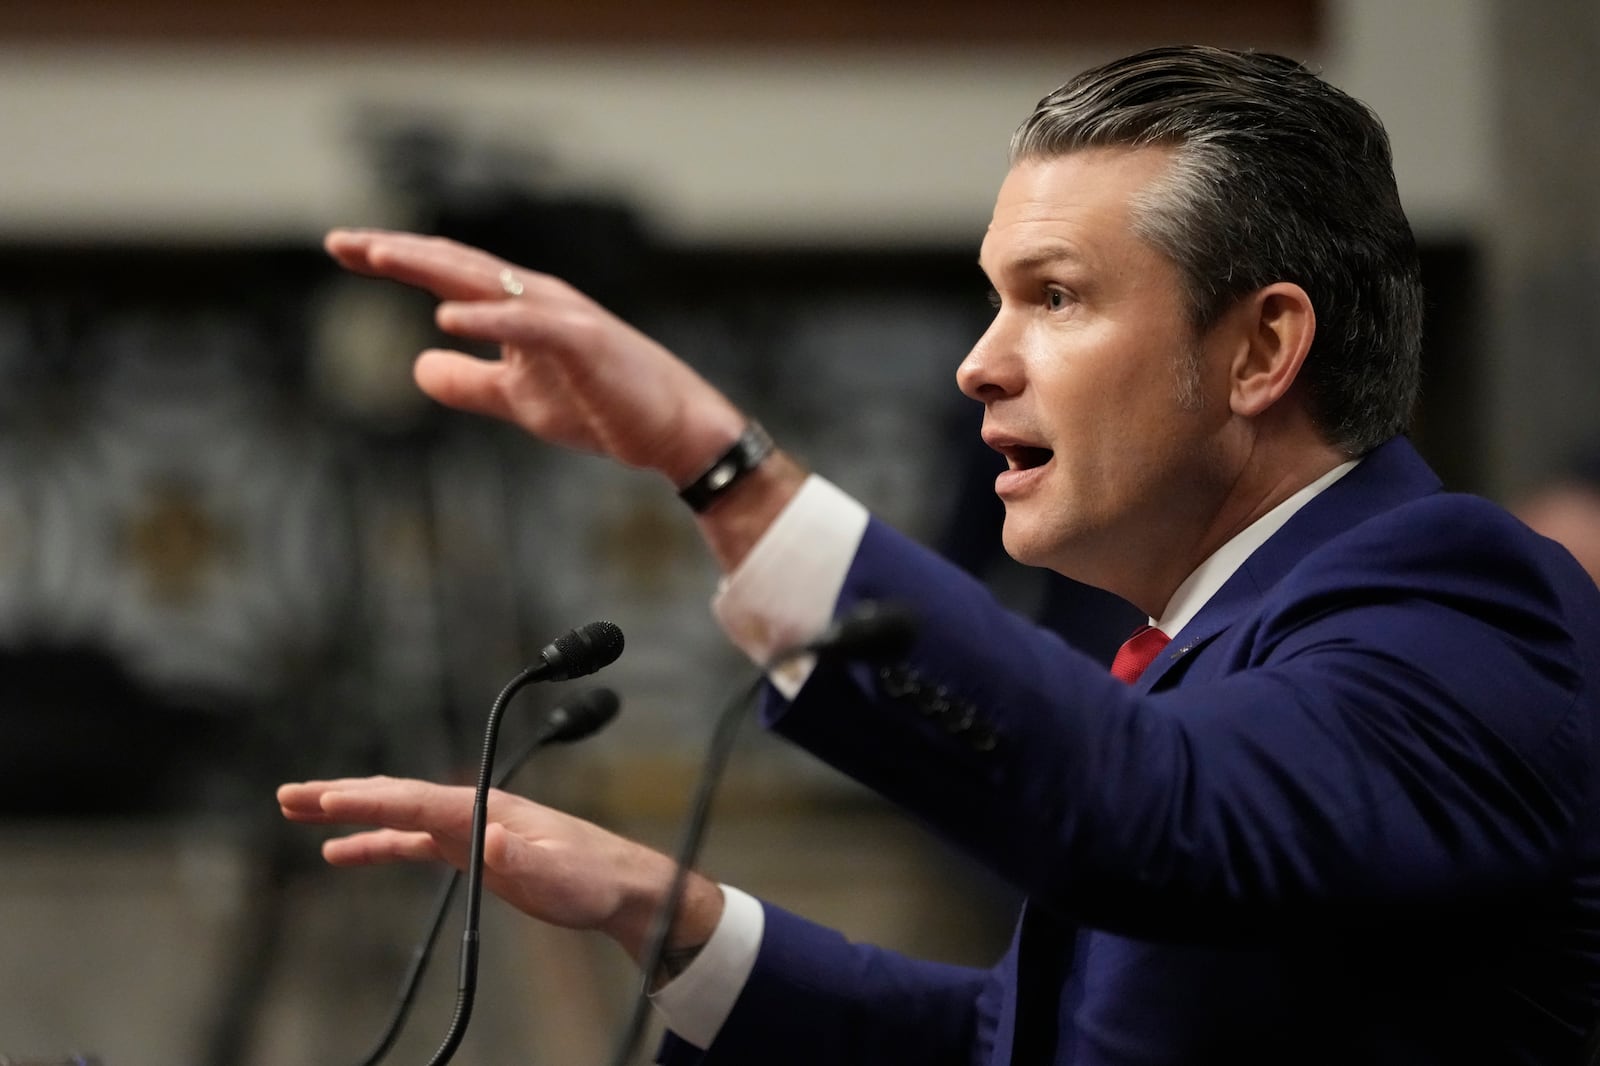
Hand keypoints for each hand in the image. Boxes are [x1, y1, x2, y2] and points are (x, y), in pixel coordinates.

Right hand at [277, 775, 723, 962]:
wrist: (621, 887)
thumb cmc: (594, 878)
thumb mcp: (560, 872)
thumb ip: (522, 856)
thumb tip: (488, 839)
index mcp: (488, 809)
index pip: (415, 801)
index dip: (367, 800)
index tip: (322, 799)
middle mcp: (474, 811)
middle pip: (397, 798)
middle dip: (342, 796)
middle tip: (288, 796)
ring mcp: (470, 828)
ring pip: (398, 817)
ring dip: (350, 816)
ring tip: (300, 813)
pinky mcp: (473, 850)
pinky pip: (413, 844)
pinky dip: (376, 845)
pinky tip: (343, 854)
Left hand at [323, 228, 745, 485]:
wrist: (672, 431)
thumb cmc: (603, 407)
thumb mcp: (518, 400)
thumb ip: (469, 382)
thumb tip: (416, 366)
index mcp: (518, 307)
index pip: (447, 273)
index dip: (395, 258)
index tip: (343, 249)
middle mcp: (536, 298)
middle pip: (455, 264)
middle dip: (397, 251)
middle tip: (339, 241)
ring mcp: (561, 316)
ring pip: (485, 281)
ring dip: (431, 266)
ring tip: (378, 257)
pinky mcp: (584, 343)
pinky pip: (528, 326)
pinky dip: (489, 318)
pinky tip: (445, 316)